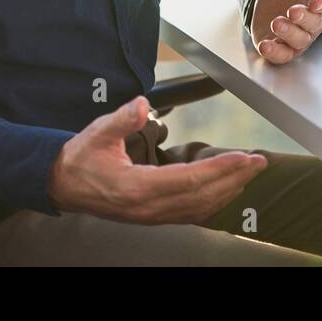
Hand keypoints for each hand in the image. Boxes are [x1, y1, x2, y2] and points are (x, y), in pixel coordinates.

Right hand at [47, 96, 266, 224]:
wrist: (62, 185)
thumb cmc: (81, 158)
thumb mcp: (97, 132)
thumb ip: (121, 119)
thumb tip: (139, 104)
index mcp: (136, 187)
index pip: (189, 180)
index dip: (220, 169)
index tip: (244, 158)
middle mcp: (148, 207)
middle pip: (202, 196)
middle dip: (235, 179)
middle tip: (259, 162)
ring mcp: (152, 216)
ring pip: (200, 208)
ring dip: (228, 190)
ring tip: (248, 173)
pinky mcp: (153, 216)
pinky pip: (191, 213)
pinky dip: (214, 201)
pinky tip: (226, 190)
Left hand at [250, 0, 321, 63]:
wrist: (264, 1)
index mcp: (317, 0)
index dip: (321, 4)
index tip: (315, 3)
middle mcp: (310, 22)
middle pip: (313, 25)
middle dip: (303, 20)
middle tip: (292, 11)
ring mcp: (296, 37)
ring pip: (299, 41)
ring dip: (289, 34)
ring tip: (277, 22)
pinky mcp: (280, 48)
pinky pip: (282, 55)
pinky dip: (275, 52)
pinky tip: (267, 45)